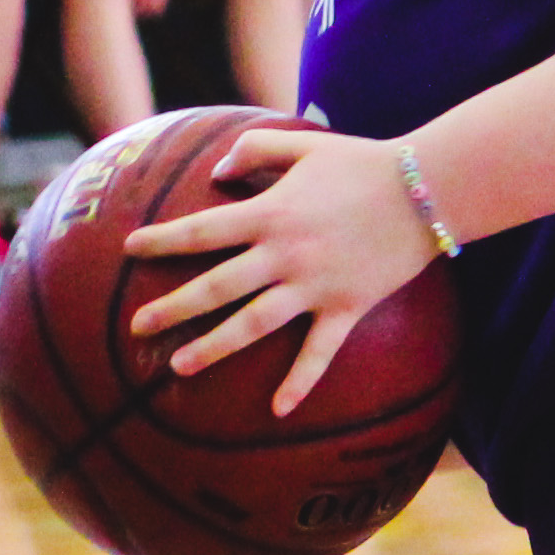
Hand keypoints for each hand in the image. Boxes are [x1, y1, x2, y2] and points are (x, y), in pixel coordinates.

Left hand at [119, 123, 439, 415]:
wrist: (425, 189)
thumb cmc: (362, 162)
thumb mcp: (302, 144)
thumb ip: (254, 150)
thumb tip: (215, 174)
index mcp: (269, 213)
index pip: (202, 231)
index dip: (162, 240)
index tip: (129, 250)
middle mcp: (284, 254)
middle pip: (216, 286)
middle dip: (172, 307)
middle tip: (135, 326)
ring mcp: (314, 286)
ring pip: (254, 324)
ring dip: (214, 347)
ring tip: (178, 366)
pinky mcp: (346, 307)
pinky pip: (319, 352)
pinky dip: (300, 381)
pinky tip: (278, 410)